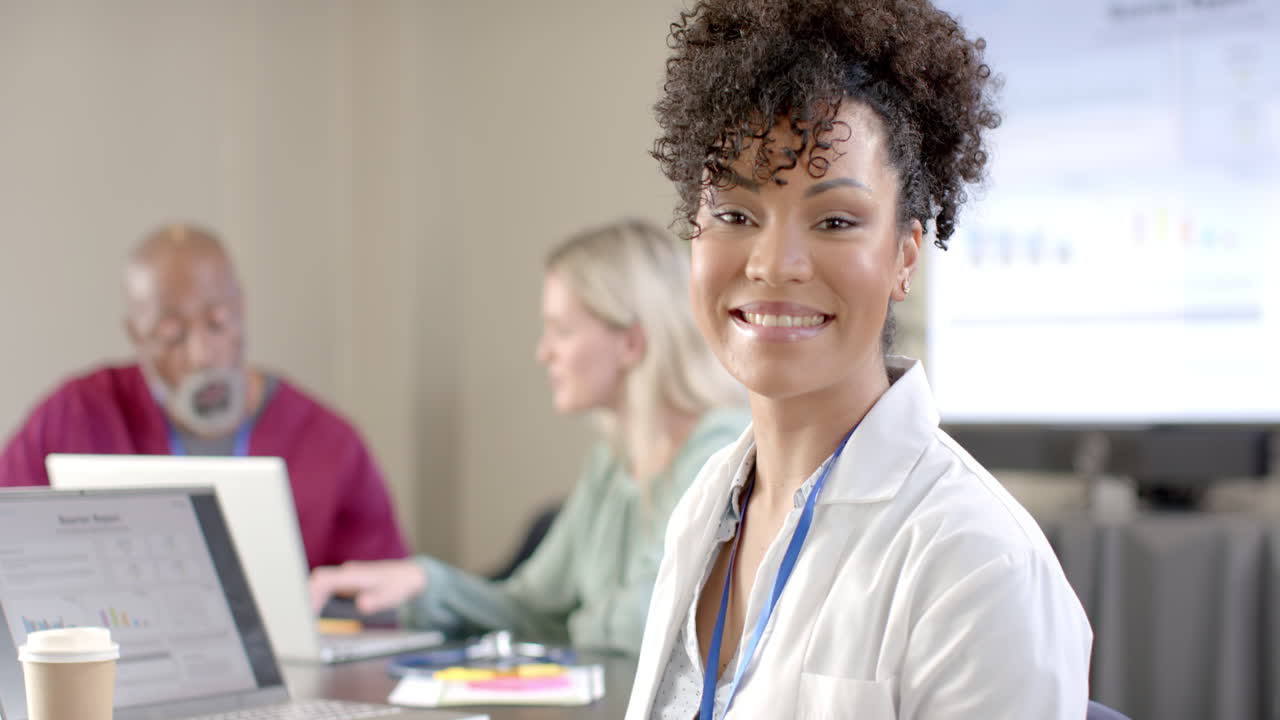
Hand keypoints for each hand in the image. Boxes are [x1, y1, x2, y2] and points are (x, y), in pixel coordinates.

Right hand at [308, 559, 427, 615]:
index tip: (306, 611)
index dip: (311, 593)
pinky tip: (315, 612)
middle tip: (301, 621)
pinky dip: (318, 599)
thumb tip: (361, 604)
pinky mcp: (346, 581)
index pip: (324, 579)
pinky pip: (326, 587)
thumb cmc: (399, 585)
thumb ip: (376, 600)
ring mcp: (346, 575)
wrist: (408, 574)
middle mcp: (347, 572)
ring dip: (310, 599)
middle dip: (306, 599)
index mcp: (354, 575)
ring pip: (320, 583)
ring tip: (305, 619)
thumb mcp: (391, 596)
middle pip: (318, 581)